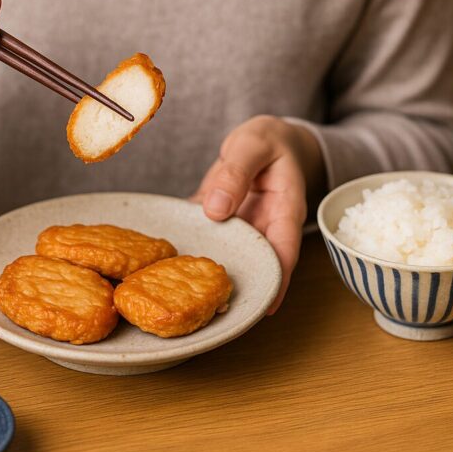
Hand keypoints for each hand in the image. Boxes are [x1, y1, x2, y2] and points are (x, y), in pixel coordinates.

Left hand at [192, 116, 323, 313]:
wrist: (262, 138)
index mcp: (284, 210)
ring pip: (228, 256)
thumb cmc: (266, 140)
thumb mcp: (253, 145)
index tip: (265, 306)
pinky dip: (190, 250)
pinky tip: (168, 266)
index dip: (277, 280)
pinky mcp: (219, 222)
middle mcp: (264, 226)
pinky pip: (206, 239)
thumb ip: (236, 173)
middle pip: (256, 263)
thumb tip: (216, 210)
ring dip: (210, 275)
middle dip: (241, 288)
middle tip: (218, 313)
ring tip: (188, 300)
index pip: (284, 252)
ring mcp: (241, 227)